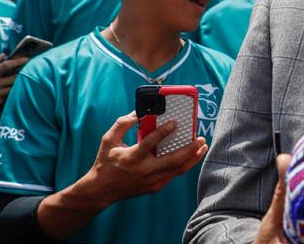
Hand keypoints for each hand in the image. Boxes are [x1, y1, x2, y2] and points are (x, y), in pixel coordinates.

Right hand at [0, 53, 28, 105]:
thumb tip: (3, 55)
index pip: (6, 66)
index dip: (17, 61)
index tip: (27, 59)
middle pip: (14, 78)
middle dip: (22, 74)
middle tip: (29, 70)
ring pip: (12, 88)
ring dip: (17, 84)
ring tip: (23, 80)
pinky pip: (7, 97)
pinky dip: (10, 93)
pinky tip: (13, 90)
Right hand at [37, 112, 207, 239]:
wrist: (101, 191)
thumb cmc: (105, 163)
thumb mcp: (108, 141)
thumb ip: (122, 124)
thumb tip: (136, 112)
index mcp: (131, 158)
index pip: (150, 144)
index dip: (163, 132)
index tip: (175, 122)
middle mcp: (144, 171)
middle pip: (173, 160)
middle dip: (190, 149)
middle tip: (201, 138)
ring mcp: (151, 181)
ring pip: (178, 170)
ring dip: (193, 157)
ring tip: (202, 146)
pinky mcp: (155, 186)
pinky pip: (174, 174)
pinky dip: (184, 164)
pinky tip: (191, 155)